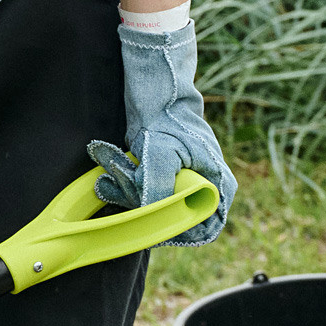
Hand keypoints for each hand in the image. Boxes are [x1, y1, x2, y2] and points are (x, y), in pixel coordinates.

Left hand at [90, 16, 234, 247]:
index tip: (149, 219)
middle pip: (171, 218)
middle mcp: (203, 190)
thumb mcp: (162, 155)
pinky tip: (109, 172)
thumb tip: (149, 217)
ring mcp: (181, 186)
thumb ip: (157, 189)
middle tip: (126, 176)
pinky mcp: (161, 181)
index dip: (176, 229)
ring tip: (115, 167)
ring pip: (151, 208)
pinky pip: (140, 196)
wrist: (157, 95)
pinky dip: (122, 186)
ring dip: (126, 192)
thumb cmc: (168, 120)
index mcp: (217, 185)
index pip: (203, 227)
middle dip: (141, 202)